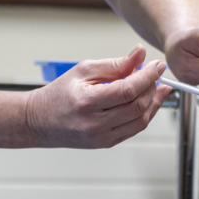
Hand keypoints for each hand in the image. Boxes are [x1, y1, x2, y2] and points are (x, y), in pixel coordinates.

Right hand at [24, 45, 169, 147]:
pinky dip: (146, 114)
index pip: (127, 90)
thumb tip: (139, 55)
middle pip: (137, 106)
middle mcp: (95, 124)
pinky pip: (135, 129)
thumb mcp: (83, 70)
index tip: (157, 65)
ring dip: (153, 101)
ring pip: (141, 120)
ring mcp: (102, 137)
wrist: (41, 121)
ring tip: (156, 86)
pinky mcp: (107, 143)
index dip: (147, 76)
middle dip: (152, 87)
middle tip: (155, 73)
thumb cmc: (59, 94)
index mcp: (87, 102)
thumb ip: (114, 64)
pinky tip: (149, 101)